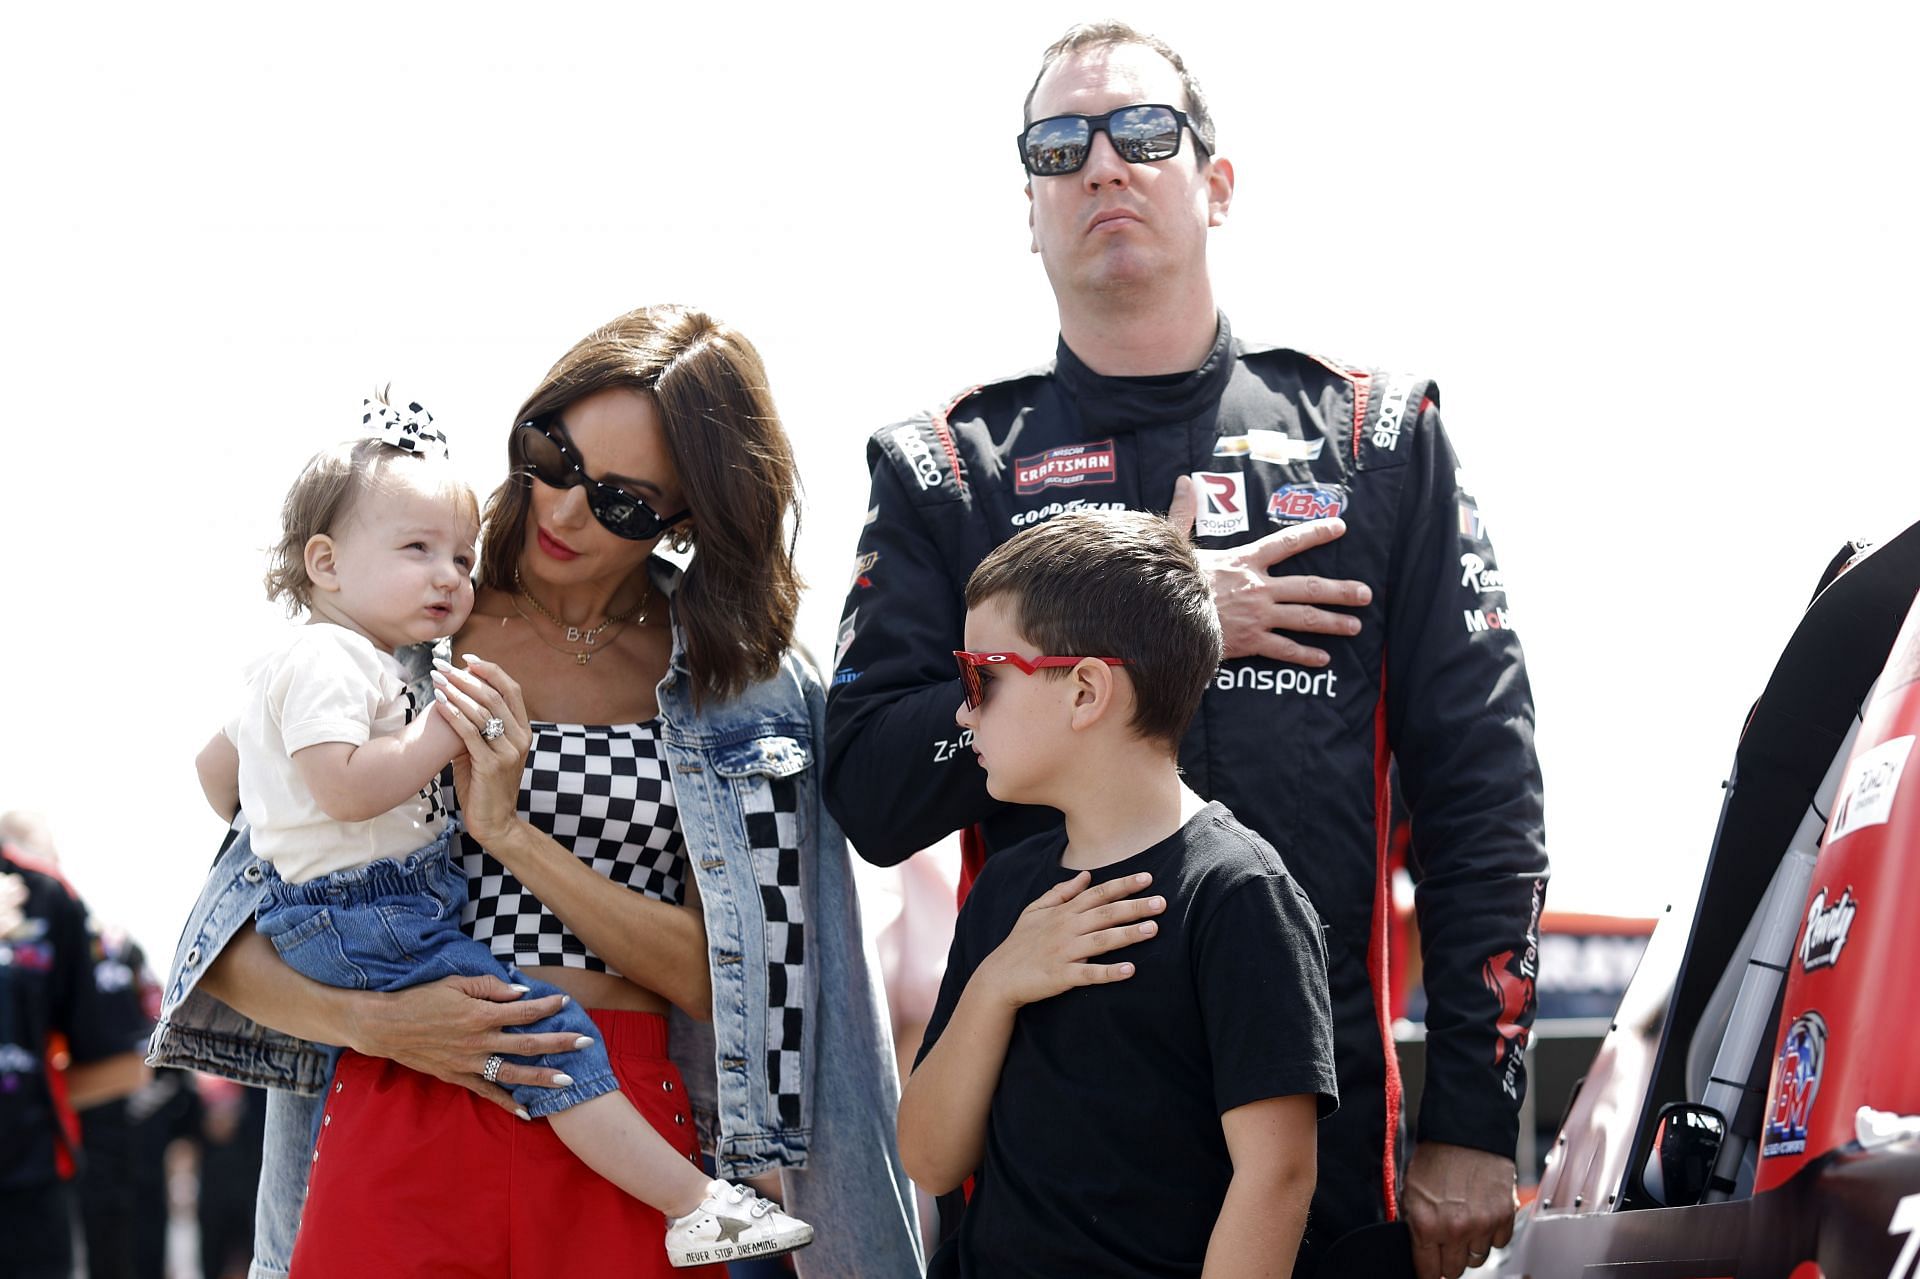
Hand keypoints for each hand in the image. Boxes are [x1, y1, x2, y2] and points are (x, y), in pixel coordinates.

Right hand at [345, 973, 583, 1116]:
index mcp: (480, 1014)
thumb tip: (521, 993)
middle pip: (528, 1043)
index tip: (566, 1001)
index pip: (524, 1011)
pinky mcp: (457, 1077)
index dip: (547, 1005)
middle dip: (559, 1043)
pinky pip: (486, 1093)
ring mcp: (469, 1062)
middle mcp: (479, 1041)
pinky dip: (506, 1103)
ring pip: (513, 1073)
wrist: (386, 1026)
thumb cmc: (421, 998)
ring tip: (568, 1082)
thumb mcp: (455, 982)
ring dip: (542, 1078)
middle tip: (586, 1042)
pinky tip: (527, 1112)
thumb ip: (490, 987)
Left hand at [433, 654, 530, 849]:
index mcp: (524, 730)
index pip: (511, 689)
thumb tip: (456, 696)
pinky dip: (454, 715)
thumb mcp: (486, 749)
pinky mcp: (491, 766)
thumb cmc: (484, 784)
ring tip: (436, 680)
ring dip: (457, 692)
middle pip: (495, 695)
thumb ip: (479, 725)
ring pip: (483, 711)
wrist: (495, 823)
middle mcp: (521, 738)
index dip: (490, 670)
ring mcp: (508, 752)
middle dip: (466, 677)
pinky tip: (439, 704)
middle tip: (443, 666)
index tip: (467, 659)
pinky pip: (470, 733)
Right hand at [977, 871, 1163, 1007]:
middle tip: (1162, 902)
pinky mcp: (1062, 976)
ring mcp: (1065, 952)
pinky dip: (1109, 972)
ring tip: (1153, 929)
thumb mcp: (1034, 910)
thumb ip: (1061, 892)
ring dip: (1128, 934)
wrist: (999, 976)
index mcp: (1063, 912)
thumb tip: (1085, 875)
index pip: (1098, 893)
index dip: (1123, 884)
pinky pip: (1089, 974)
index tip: (1148, 878)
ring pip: (1102, 940)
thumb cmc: (1019, 943)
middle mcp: (1067, 928)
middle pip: (1106, 914)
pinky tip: (1130, 970)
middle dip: (1135, 906)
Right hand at [1167, 475, 1371, 664]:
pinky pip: (1284, 648)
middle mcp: (1259, 587)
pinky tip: (1324, 658)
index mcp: (1245, 560)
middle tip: (1365, 594)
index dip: (1316, 533)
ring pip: (1304, 618)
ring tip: (1355, 626)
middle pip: (1308, 587)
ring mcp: (1258, 615)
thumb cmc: (1171, 578)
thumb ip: (1185, 511)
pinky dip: (1305, 654)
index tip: (1340, 527)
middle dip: (1339, 590)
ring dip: (1332, 622)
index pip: (1288, 542)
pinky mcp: (1251, 641)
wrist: (1165, 615)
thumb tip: (1183, 481)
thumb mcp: (1177, 541)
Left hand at [1403, 1141, 1517, 1277]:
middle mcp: (1455, 1229)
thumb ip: (1414, 1223)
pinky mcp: (1504, 1216)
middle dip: (1447, 1260)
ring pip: (1477, 1259)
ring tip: (1465, 1225)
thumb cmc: (1436, 1155)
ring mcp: (1482, 1225)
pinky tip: (1482, 1217)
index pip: (1427, 1270)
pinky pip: (1499, 1243)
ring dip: (1470, 1248)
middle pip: (1453, 1270)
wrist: (1466, 1130)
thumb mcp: (1410, 1190)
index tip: (1429, 1269)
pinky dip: (1492, 1235)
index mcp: (1426, 1224)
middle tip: (1446, 1244)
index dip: (1427, 1271)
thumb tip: (1418, 1247)